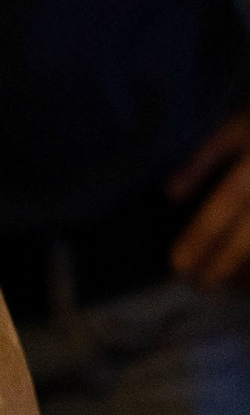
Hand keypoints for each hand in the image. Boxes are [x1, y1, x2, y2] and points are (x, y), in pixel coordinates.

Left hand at [172, 114, 249, 286]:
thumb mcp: (236, 127)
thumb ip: (203, 160)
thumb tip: (172, 195)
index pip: (225, 205)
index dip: (200, 238)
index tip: (178, 265)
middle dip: (223, 266)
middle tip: (199, 286)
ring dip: (248, 272)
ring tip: (226, 288)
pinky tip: (249, 280)